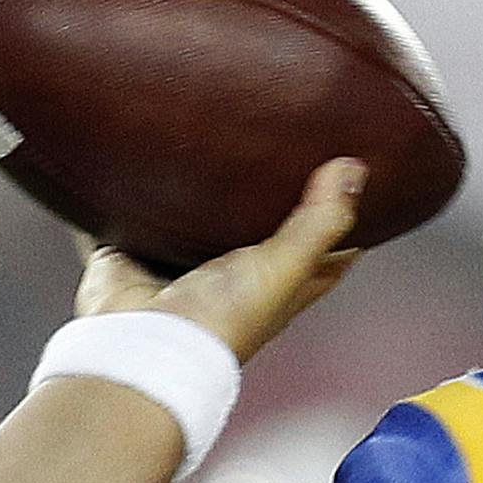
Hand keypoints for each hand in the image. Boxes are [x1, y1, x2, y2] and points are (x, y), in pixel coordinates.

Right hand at [72, 158, 365, 361]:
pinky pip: (130, 221)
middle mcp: (236, 276)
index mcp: (281, 285)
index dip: (342, 225)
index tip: (353, 182)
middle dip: (271, 198)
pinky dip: (129, 201)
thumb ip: (319, 222)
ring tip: (209, 139)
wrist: (145, 342)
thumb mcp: (286, 266)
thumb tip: (354, 170)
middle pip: (264, 233)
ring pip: (199, 223)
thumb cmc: (225, 317)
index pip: (326, 254)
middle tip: (279, 148)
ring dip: (201, 194)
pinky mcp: (135, 254)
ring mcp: (184, 267)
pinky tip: (131, 163)